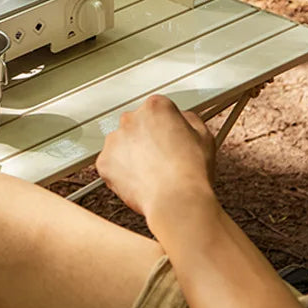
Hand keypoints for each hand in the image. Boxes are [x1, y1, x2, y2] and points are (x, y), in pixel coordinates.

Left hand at [96, 95, 215, 219]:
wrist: (177, 200)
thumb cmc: (192, 171)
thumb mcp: (203, 136)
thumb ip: (189, 119)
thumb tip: (180, 118)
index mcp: (156, 107)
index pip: (156, 110)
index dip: (165, 128)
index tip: (168, 139)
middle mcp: (131, 118)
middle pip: (136, 125)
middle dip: (145, 138)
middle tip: (161, 158)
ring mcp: (114, 139)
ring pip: (121, 144)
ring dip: (131, 154)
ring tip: (150, 173)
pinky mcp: (104, 161)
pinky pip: (110, 164)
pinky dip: (120, 172)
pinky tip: (139, 181)